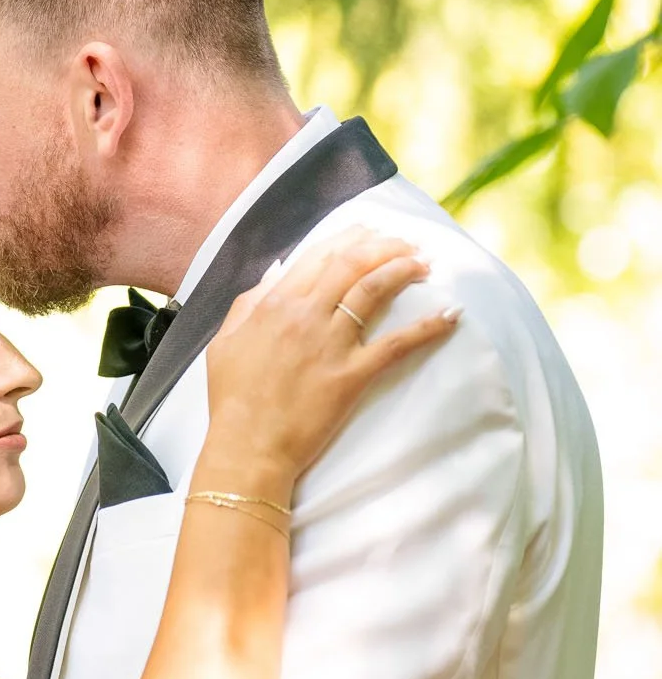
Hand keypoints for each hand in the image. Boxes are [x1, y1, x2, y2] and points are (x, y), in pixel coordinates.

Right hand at [201, 228, 457, 489]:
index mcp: (274, 304)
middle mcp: (305, 315)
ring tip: (425, 263)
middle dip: (384, 245)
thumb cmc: (232, 399)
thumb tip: (276, 272)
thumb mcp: (225, 342)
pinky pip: (396, 345)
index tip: (371, 232)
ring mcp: (331, 344)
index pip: (319, 256)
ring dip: (403, 269)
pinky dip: (427, 327)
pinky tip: (451, 315)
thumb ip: (248, 302)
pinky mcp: (352, 375)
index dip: (350, 238)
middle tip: (407, 243)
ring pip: (373, 290)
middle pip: (351, 263)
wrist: (247, 446)